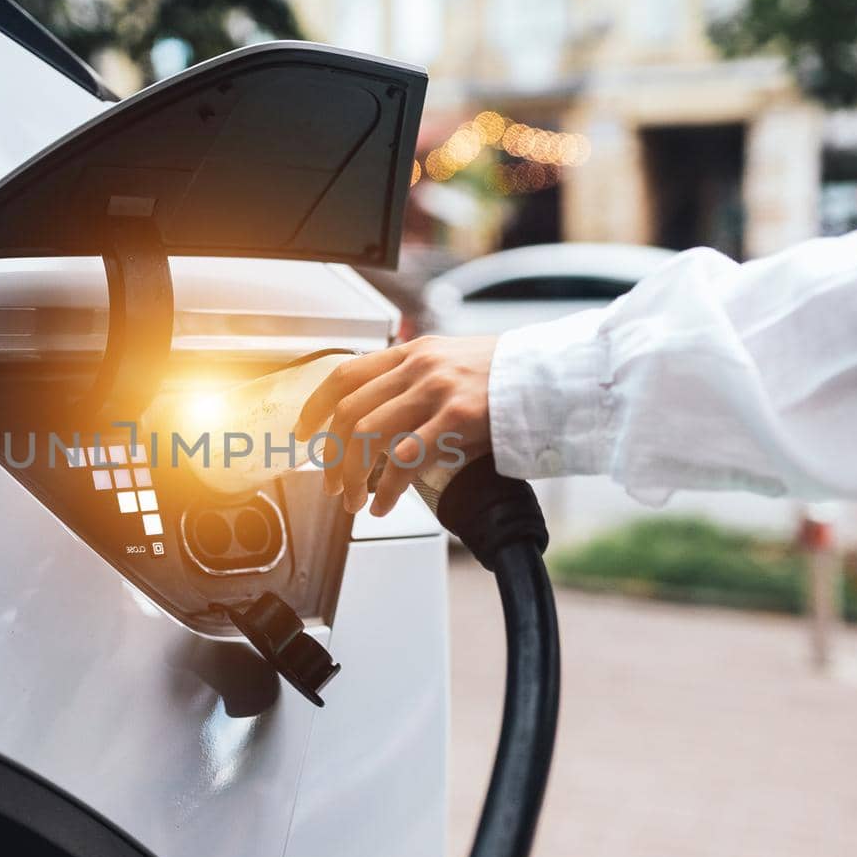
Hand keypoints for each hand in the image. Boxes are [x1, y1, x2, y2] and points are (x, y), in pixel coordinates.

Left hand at [295, 335, 497, 515]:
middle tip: (331, 483)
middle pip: (350, 412)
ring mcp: (436, 391)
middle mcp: (418, 367)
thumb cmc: (504, 376)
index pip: (344, 375)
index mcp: (411, 352)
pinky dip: (387, 488)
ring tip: (354, 500)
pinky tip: (384, 504)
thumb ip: (413, 382)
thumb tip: (378, 420)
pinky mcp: (458, 417)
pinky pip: (405, 458)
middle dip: (332, 455)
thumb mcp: (450, 363)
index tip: (305, 432)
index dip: (316, 407)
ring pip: (369, 436)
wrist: (552, 374)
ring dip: (352, 475)